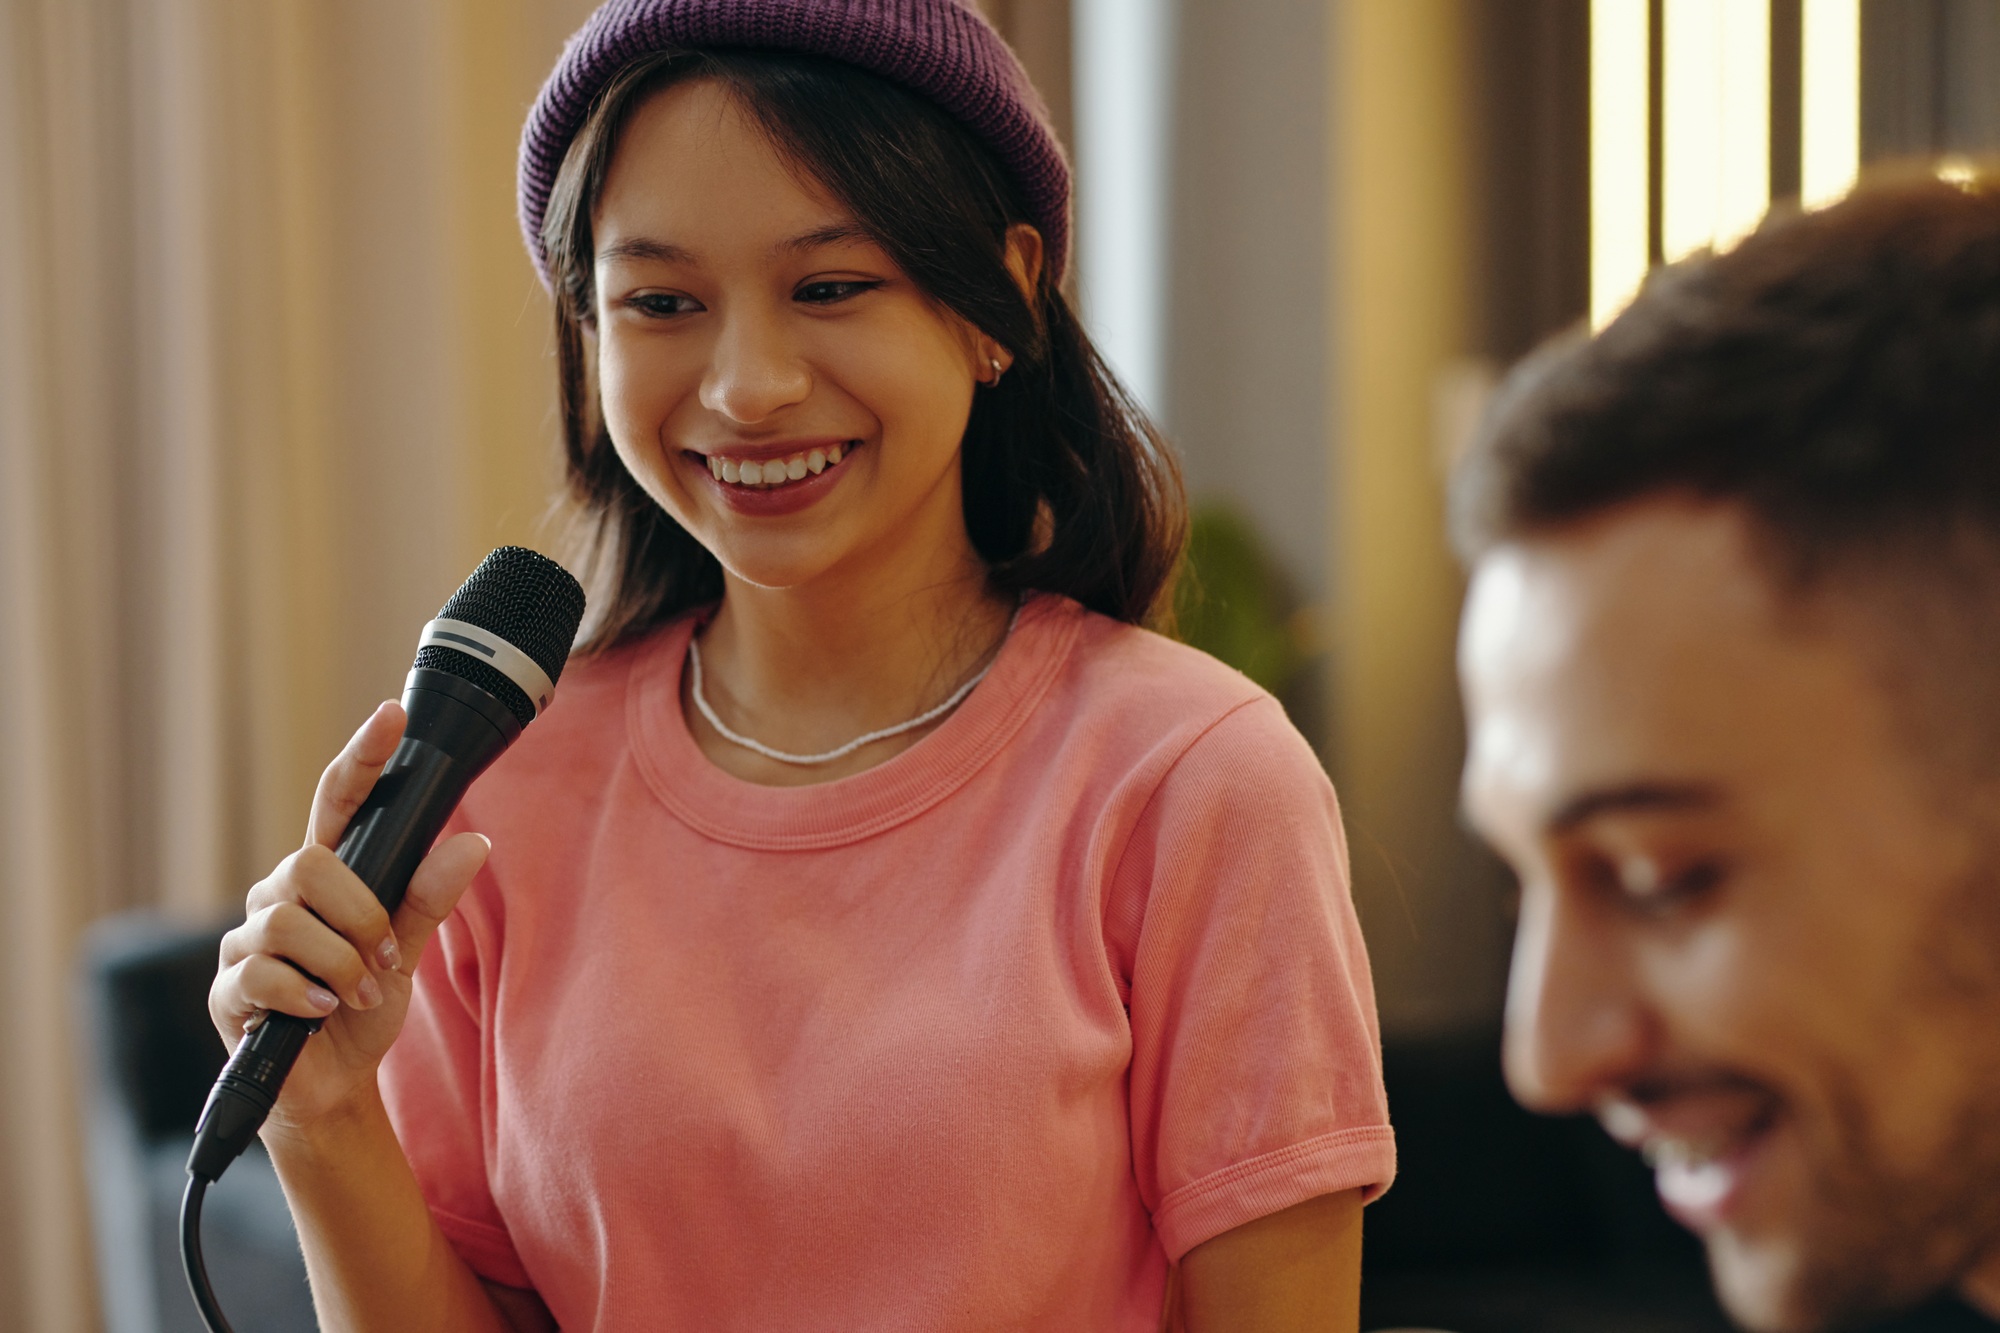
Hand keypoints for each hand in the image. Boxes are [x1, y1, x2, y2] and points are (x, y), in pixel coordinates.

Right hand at [208, 701, 490, 1134]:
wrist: (335, 1085)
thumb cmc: (366, 1007)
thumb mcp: (409, 951)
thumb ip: (430, 898)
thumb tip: (475, 842)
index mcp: (328, 876)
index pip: (338, 801)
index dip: (362, 757)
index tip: (391, 715)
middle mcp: (280, 894)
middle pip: (310, 864)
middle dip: (359, 915)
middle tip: (383, 958)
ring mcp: (247, 939)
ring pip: (287, 922)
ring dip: (340, 964)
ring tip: (358, 995)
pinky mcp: (228, 987)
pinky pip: (263, 972)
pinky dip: (306, 995)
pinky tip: (324, 1013)